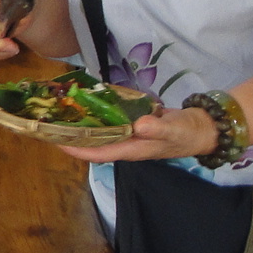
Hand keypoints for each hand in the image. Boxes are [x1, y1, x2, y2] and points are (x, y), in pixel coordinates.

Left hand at [59, 106, 220, 162]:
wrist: (203, 128)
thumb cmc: (188, 132)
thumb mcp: (175, 129)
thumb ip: (158, 127)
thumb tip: (139, 125)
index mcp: (132, 149)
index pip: (98, 152)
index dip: (76, 148)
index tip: (55, 140)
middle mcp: (126, 144)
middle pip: (94, 143)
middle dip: (72, 136)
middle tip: (50, 122)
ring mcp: (129, 134)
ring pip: (100, 132)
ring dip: (83, 124)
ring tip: (62, 111)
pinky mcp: (133, 124)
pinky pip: (111, 121)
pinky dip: (99, 113)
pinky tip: (88, 101)